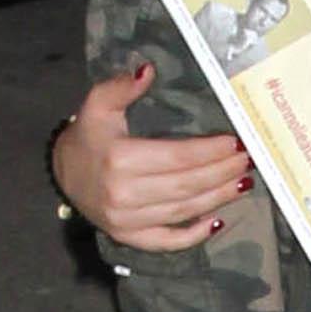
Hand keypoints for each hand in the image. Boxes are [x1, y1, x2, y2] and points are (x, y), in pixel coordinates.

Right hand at [54, 67, 251, 246]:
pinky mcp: (129, 237)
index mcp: (119, 159)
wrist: (62, 174)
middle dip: (222, 173)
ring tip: (243, 183)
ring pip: (184, 211)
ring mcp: (126, 220)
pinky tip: (218, 222)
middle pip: (187, 185)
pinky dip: (194, 236)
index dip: (211, 151)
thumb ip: (121, 87)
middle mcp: (123, 194)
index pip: (178, 157)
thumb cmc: (88, 137)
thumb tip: (148, 70)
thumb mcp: (98, 105)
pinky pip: (167, 241)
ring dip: (218, 198)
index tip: (236, 143)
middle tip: (248, 161)